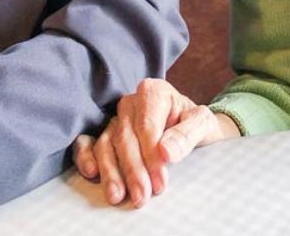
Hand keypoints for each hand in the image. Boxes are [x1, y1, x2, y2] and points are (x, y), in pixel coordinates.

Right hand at [72, 78, 239, 207]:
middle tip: (142, 197)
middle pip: (125, 138)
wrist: (190, 126)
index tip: (160, 182)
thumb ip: (187, 134)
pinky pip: (88, 142)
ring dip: (111, 172)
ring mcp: (115, 118)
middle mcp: (130, 103)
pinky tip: (91, 173)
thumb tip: (166, 152)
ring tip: (117, 196)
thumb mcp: (203, 124)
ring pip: (106, 144)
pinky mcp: (105, 132)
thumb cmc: (195, 123)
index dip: (151, 156)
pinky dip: (85, 156)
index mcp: (154, 92)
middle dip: (133, 170)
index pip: (147, 126)